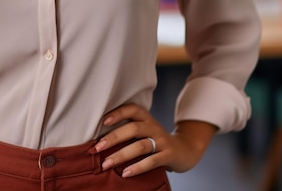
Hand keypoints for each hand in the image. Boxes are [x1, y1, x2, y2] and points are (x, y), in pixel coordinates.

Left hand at [94, 103, 215, 177]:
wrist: (185, 149)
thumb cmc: (156, 139)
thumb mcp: (144, 130)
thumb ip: (128, 129)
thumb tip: (100, 138)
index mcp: (146, 118)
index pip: (131, 109)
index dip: (117, 113)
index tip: (103, 121)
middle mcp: (153, 126)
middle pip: (132, 129)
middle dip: (113, 138)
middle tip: (97, 148)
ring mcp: (162, 141)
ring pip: (140, 146)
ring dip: (121, 155)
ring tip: (106, 164)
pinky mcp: (168, 155)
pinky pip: (151, 161)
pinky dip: (137, 167)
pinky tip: (125, 173)